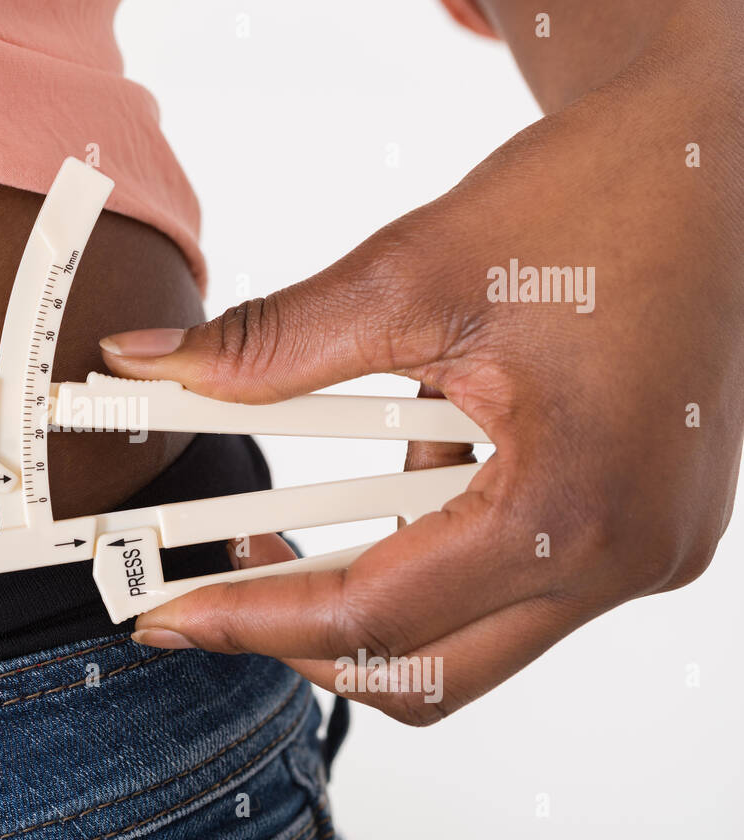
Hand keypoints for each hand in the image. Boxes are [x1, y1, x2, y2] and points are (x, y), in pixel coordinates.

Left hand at [99, 10, 743, 724]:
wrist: (711, 165)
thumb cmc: (596, 200)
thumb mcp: (411, 271)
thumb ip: (271, 342)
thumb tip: (152, 366)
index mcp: (572, 506)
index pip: (375, 618)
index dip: (252, 622)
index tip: (171, 615)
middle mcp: (623, 557)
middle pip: (427, 674)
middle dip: (307, 642)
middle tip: (223, 584)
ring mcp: (644, 554)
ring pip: (470, 646)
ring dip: (368, 606)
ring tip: (286, 531)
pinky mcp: (642, 532)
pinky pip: (514, 591)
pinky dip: (430, 564)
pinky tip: (389, 485)